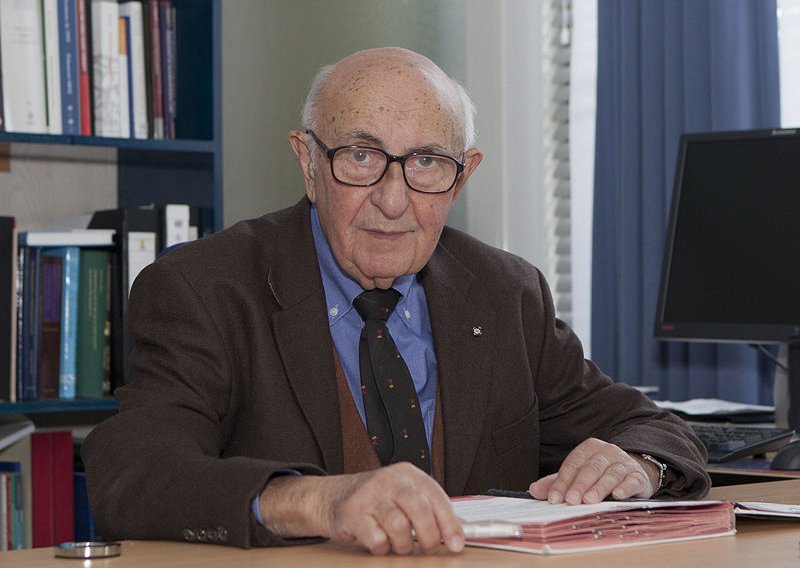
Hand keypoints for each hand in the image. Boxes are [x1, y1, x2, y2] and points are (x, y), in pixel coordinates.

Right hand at [260, 463, 464, 554]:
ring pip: (399, 527)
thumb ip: (429, 508)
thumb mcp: (404, 495)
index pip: (436, 496)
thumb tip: (459, 530)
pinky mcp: (352, 513)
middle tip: (428, 548)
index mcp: (407, 473)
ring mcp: (369, 495)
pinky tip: (379, 541)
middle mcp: (389, 480)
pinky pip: (377, 539)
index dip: (450, 523)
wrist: (332, 497)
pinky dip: (382, 547)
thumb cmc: (375, 499)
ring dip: (403, 544)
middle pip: (419, 510)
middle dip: (429, 536)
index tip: (457, 543)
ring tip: (398, 544)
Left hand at [528, 438, 657, 504]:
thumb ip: (557, 482)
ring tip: (589, 501)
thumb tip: (534, 490)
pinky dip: (625, 487)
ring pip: (610, 474)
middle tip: (571, 501)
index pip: (573, 464)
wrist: (635, 471)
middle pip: (591, 468)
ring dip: (599, 488)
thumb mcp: (578, 474)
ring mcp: (624, 462)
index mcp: (589, 448)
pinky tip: (617, 495)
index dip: (562, 482)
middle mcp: (607, 451)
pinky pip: (632, 480)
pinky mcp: (639, 475)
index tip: (554, 498)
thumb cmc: (601, 474)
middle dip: (579, 485)